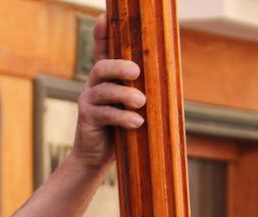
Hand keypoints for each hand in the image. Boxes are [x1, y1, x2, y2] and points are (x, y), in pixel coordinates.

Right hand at [72, 19, 144, 169]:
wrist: (97, 158)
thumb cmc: (119, 129)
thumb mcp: (131, 107)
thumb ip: (141, 91)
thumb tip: (170, 76)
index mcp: (106, 78)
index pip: (102, 50)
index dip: (101, 34)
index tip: (103, 17)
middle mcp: (93, 85)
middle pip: (101, 66)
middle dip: (119, 66)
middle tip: (136, 72)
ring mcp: (88, 101)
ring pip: (104, 90)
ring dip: (125, 95)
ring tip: (141, 102)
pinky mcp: (87, 119)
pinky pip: (104, 114)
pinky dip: (122, 117)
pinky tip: (137, 123)